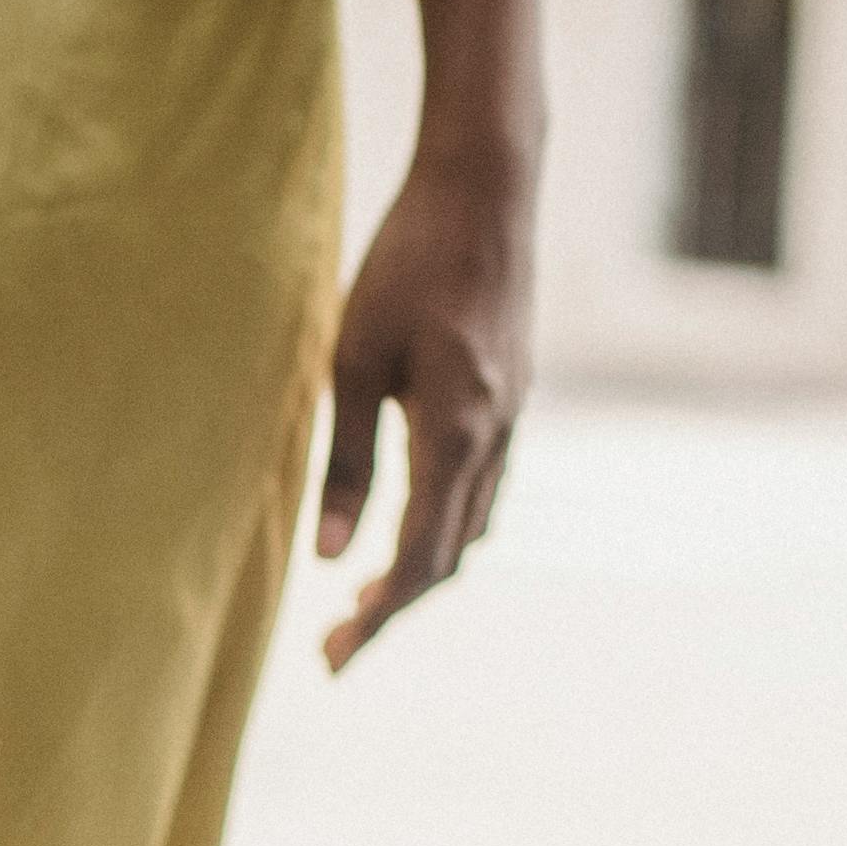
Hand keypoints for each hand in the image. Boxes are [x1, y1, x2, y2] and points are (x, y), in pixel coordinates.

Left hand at [312, 143, 533, 671]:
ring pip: (474, 523)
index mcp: (455, 433)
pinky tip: (412, 525)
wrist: (486, 187)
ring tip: (367, 598)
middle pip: (451, 555)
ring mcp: (514, 416)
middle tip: (335, 645)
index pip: (419, 557)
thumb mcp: (353, 358)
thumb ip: (346, 461)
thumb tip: (332, 555)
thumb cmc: (407, 260)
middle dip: (394, 607)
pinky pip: (486, 485)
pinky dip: (448, 523)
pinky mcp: (514, 394)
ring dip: (424, 568)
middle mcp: (495, 436)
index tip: (334, 658)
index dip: (378, 617)